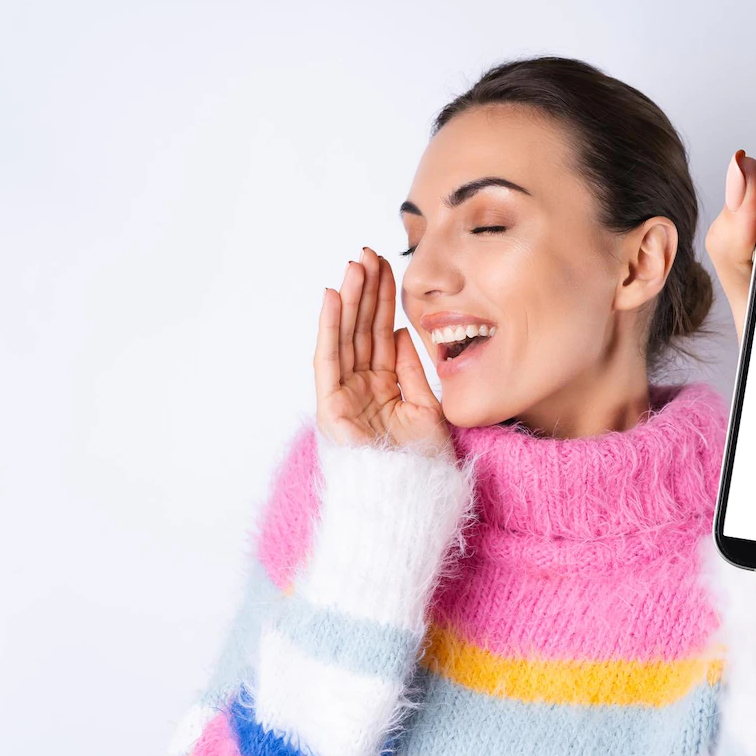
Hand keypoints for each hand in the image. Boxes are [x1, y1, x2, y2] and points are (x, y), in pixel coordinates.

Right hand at [314, 247, 453, 460]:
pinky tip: (333, 298)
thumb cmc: (421, 468)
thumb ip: (413, 371)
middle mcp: (361, 389)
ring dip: (348, 299)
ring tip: (354, 264)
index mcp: (385, 389)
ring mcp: (344, 398)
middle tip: (369, 252)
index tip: (387, 268)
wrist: (410, 503)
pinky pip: (328, 360)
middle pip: (361, 330)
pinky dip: (329, 328)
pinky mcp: (331, 408)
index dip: (383, 301)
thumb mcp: (428, 410)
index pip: (381, 335)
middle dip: (365, 291)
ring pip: (344, 338)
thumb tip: (401, 333)